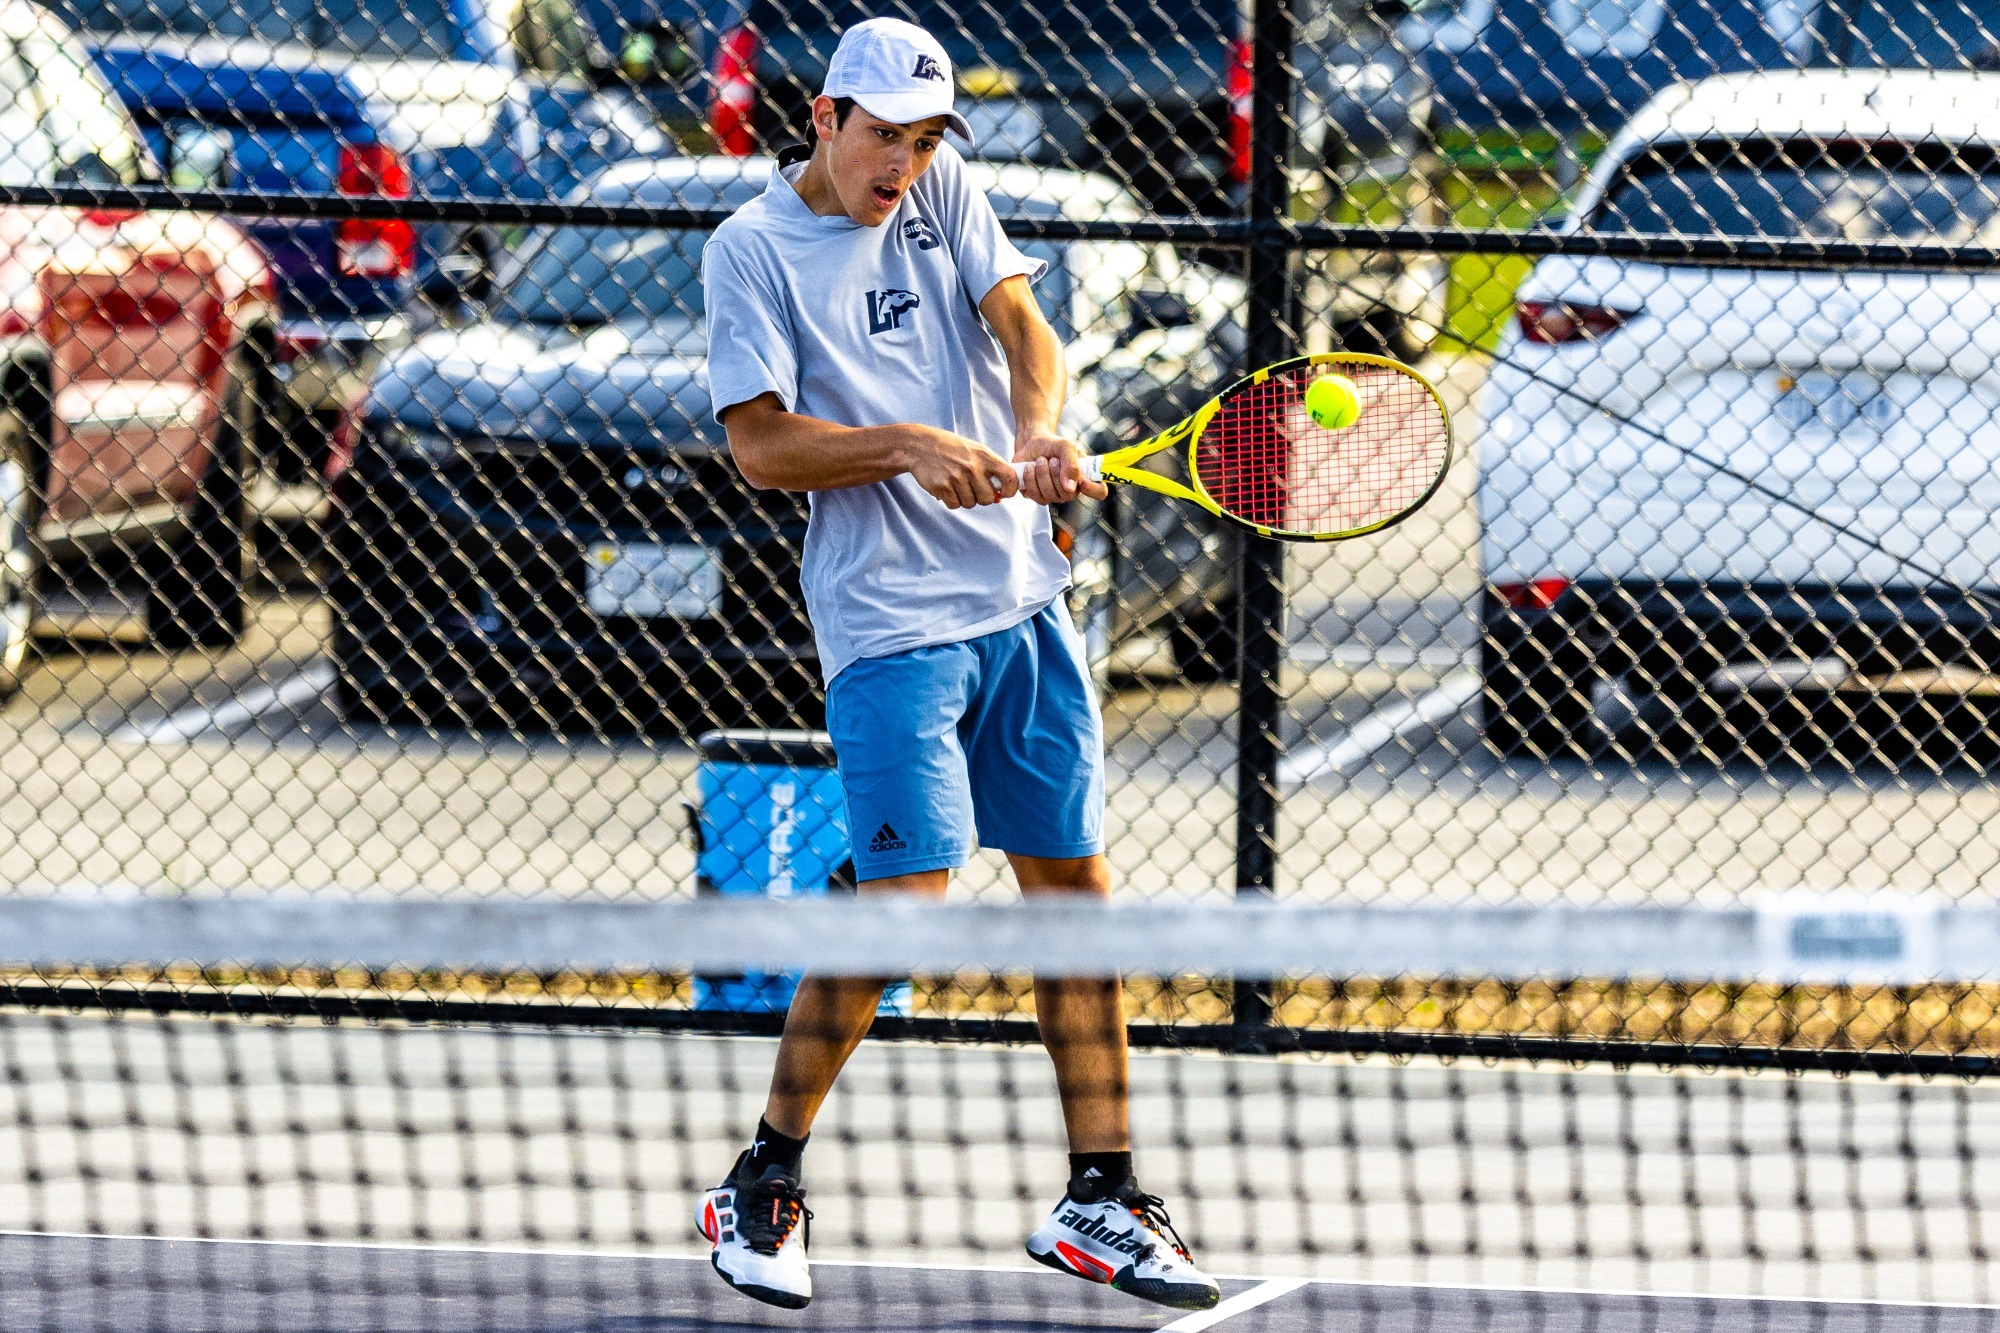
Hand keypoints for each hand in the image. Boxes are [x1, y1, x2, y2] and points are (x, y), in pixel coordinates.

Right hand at [904, 426, 1020, 509]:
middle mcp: (972, 467)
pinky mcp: (942, 487)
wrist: (920, 445)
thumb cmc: (951, 449)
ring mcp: (957, 477)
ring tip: (956, 484)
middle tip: (972, 488)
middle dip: (981, 498)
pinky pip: (954, 505)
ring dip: (964, 498)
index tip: (1004, 493)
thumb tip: (1000, 497)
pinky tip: (946, 487)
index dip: (1011, 490)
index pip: (1010, 477)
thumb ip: (990, 471)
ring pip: (970, 504)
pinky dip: (951, 500)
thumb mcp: (974, 452)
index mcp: (985, 456)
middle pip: (988, 499)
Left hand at [1013, 429, 1107, 505]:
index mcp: (1085, 478)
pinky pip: (1034, 494)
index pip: (1099, 492)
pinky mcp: (1036, 496)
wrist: (1031, 443)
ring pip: (1049, 495)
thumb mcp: (1066, 446)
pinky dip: (1030, 477)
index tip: (1081, 479)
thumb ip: (1072, 464)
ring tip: (1040, 460)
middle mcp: (1071, 490)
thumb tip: (1070, 487)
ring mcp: (1053, 496)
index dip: (1092, 489)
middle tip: (1052, 459)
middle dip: (1057, 474)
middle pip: (1068, 495)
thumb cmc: (1053, 445)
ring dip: (1042, 473)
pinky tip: (1030, 467)